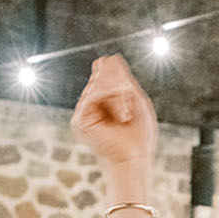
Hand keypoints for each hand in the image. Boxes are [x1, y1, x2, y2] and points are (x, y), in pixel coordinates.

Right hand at [71, 56, 157, 196]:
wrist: (133, 157)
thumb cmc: (139, 134)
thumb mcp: (136, 100)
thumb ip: (122, 80)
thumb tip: (107, 59)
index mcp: (105, 103)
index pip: (103, 75)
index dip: (112, 70)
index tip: (122, 75)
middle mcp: (92, 107)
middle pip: (99, 77)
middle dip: (116, 81)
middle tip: (129, 103)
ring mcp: (84, 114)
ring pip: (96, 84)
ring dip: (116, 93)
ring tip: (126, 114)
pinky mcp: (79, 121)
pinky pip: (91, 94)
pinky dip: (108, 97)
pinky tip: (120, 111)